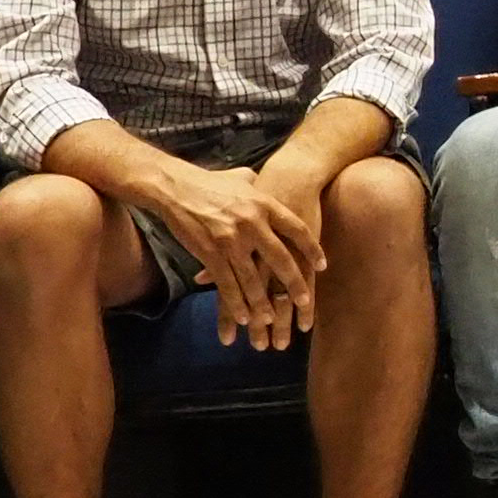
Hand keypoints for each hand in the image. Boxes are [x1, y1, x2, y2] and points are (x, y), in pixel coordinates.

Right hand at [143, 156, 324, 349]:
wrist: (175, 187)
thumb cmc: (211, 182)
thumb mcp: (244, 178)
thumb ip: (261, 187)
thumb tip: (272, 188)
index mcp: (264, 204)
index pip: (297, 230)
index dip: (312, 249)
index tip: (322, 265)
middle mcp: (252, 223)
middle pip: (280, 259)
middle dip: (294, 284)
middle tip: (304, 301)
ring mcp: (231, 240)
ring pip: (253, 279)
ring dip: (262, 303)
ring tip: (271, 319)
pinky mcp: (210, 253)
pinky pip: (227, 284)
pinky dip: (235, 303)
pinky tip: (243, 317)